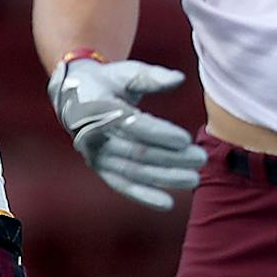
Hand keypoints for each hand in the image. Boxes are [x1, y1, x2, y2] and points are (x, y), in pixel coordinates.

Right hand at [49, 56, 204, 209]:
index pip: (133, 126)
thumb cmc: (109, 82)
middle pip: (137, 151)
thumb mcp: (126, 73)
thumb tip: (178, 79)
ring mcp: (95, 154)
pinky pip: (121, 184)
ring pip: (133, 170)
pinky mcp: (99, 167)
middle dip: (171, 158)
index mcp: (97, 108)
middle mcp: (93, 135)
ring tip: (194, 178)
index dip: (160, 134)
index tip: (186, 139)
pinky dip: (143, 195)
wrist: (76, 97)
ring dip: (164, 178)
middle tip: (200, 158)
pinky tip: (167, 204)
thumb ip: (151, 77)